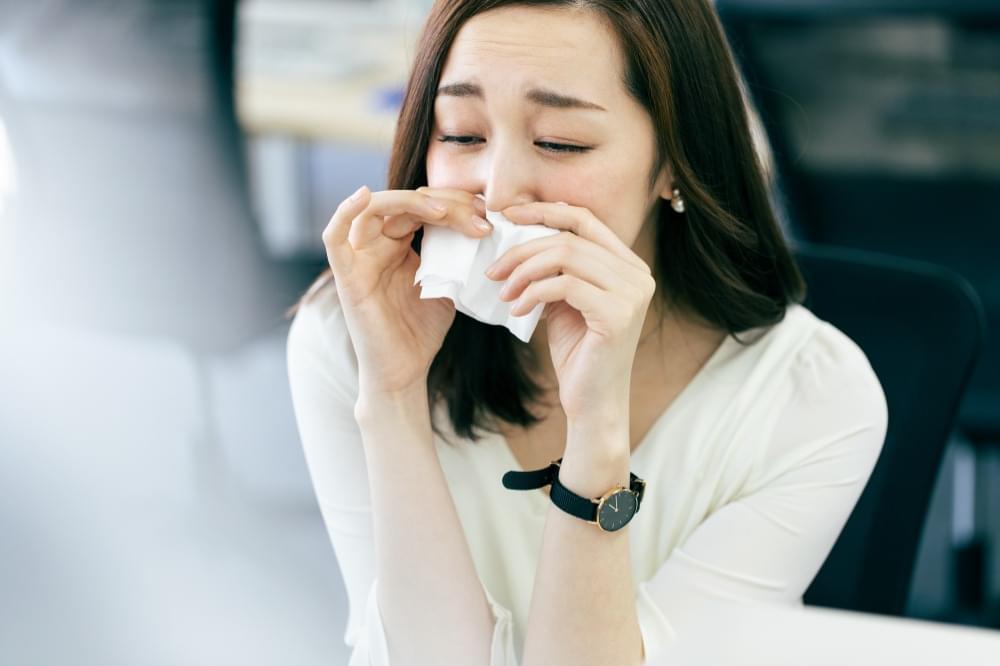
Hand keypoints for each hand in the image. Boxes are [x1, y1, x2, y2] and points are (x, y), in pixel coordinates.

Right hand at [322, 186, 490, 394]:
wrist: (404, 372)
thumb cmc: (421, 332)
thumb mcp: (447, 287)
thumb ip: (455, 257)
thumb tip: (483, 228)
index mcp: (399, 245)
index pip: (423, 207)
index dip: (455, 203)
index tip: (488, 216)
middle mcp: (377, 246)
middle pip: (405, 203)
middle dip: (445, 204)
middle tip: (480, 217)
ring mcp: (360, 259)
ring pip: (374, 209)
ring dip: (411, 203)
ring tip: (444, 213)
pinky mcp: (347, 278)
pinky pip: (333, 238)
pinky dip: (344, 212)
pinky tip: (362, 195)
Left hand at [486, 202, 656, 420]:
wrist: (593, 402)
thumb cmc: (578, 351)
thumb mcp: (565, 300)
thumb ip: (555, 268)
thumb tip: (518, 234)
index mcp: (628, 264)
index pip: (584, 219)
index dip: (544, 211)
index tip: (507, 216)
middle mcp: (638, 274)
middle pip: (570, 238)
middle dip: (524, 249)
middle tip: (493, 270)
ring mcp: (632, 293)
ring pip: (566, 256)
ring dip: (524, 271)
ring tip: (503, 292)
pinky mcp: (618, 314)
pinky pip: (565, 285)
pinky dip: (533, 293)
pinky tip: (517, 309)